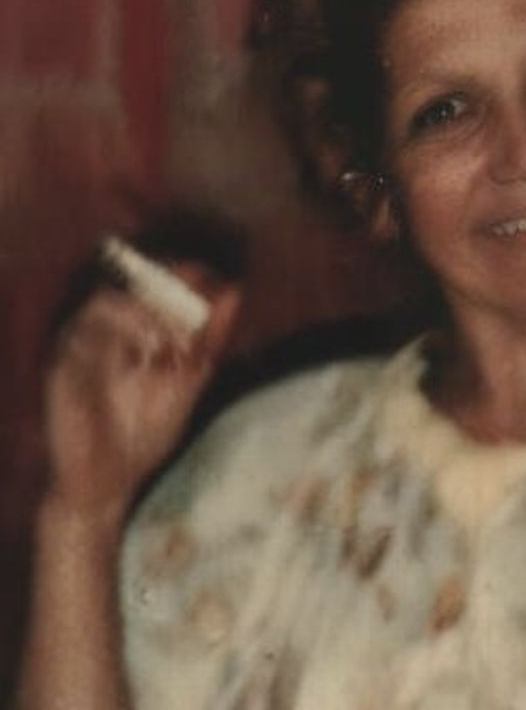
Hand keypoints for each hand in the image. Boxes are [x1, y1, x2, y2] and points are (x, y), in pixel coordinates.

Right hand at [42, 267, 240, 522]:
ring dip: (143, 313)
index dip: (179, 272)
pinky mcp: (60, 368)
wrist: (112, 483)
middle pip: (127, 283)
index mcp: (132, 328)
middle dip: (164, 288)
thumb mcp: (190, 380)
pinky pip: (79, 336)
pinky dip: (116, 340)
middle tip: (195, 307)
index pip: (152, 280)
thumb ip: (210, 337)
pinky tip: (147, 357)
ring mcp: (80, 346)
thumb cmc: (147, 431)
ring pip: (102, 302)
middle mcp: (104, 330)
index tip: (207, 276)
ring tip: (173, 341)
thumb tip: (233, 290)